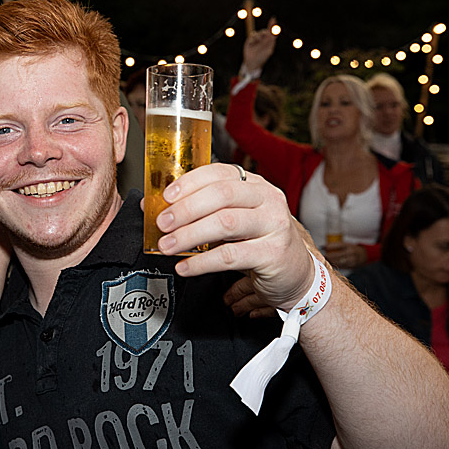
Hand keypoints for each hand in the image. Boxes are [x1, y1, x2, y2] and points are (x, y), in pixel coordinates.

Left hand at [151, 163, 314, 310]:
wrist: (296, 274)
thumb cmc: (258, 243)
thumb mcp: (232, 220)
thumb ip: (199, 211)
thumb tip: (152, 205)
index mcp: (254, 185)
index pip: (219, 173)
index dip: (190, 182)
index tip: (166, 196)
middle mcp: (267, 199)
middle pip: (222, 195)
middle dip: (186, 208)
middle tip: (162, 224)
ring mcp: (274, 225)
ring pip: (225, 223)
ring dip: (190, 234)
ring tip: (167, 246)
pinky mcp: (273, 254)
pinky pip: (231, 256)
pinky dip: (202, 262)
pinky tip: (184, 267)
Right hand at [241, 17, 277, 73]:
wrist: (252, 64)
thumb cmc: (262, 58)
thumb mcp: (268, 50)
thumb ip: (271, 42)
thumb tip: (274, 35)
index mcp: (269, 41)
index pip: (271, 31)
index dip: (272, 25)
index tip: (273, 18)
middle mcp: (263, 39)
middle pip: (265, 31)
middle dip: (265, 31)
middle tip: (266, 34)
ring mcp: (256, 40)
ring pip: (258, 33)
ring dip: (259, 35)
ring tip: (259, 40)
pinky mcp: (250, 41)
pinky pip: (253, 35)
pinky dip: (254, 38)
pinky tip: (253, 42)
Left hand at [323, 242, 366, 268]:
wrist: (364, 255)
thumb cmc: (351, 249)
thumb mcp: (346, 245)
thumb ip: (335, 245)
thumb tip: (322, 246)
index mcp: (349, 245)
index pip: (338, 245)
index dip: (329, 246)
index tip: (322, 246)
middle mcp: (351, 252)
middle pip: (338, 254)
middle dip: (329, 255)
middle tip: (322, 255)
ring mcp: (352, 260)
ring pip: (339, 261)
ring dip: (331, 261)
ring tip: (325, 261)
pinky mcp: (352, 266)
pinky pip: (342, 266)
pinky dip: (335, 265)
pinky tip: (330, 265)